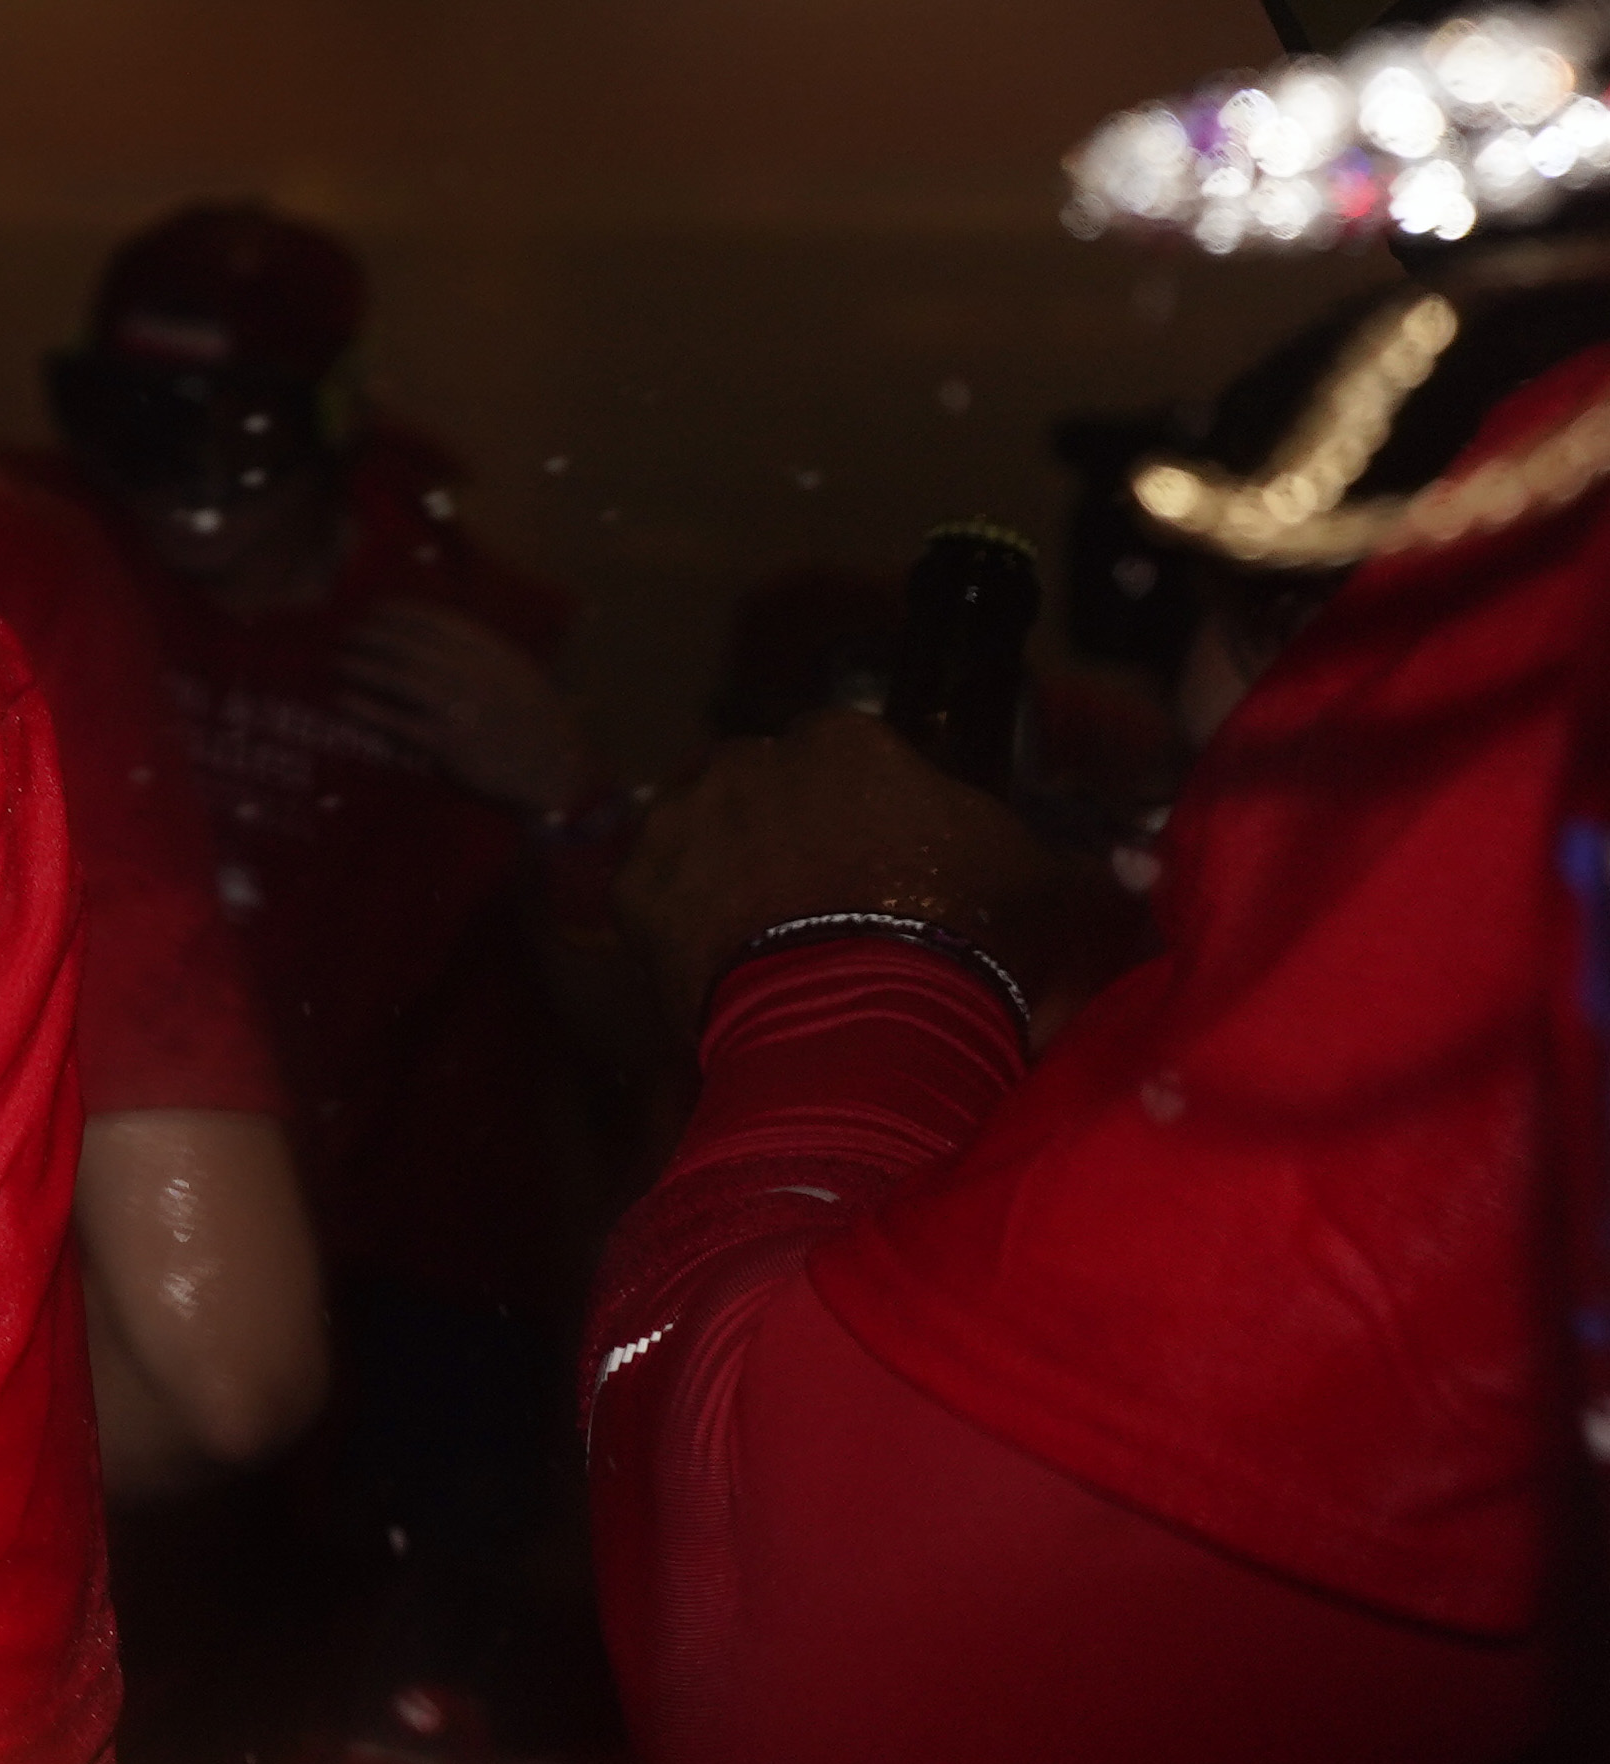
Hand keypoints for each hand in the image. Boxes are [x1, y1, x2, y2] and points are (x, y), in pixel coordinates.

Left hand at [336, 602, 594, 815]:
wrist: (556, 771)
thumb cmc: (539, 724)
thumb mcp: (522, 676)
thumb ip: (486, 655)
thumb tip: (442, 637)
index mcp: (495, 654)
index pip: (439, 622)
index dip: (402, 612)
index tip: (376, 608)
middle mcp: (475, 673)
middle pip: (411, 645)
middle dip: (373, 635)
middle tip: (347, 632)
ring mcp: (461, 706)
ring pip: (399, 677)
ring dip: (363, 666)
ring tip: (338, 660)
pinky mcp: (447, 741)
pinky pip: (396, 721)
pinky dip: (366, 708)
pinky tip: (343, 699)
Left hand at [613, 711, 1140, 1042]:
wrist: (864, 1025)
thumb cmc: (966, 943)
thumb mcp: (1052, 891)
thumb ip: (1077, 862)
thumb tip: (1128, 865)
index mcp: (848, 738)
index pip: (850, 756)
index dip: (867, 813)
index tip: (882, 866)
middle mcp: (752, 758)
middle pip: (768, 789)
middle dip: (790, 837)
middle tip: (825, 911)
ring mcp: (684, 817)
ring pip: (705, 834)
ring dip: (730, 874)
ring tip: (773, 945)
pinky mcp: (635, 885)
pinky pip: (655, 894)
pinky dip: (681, 926)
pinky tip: (722, 970)